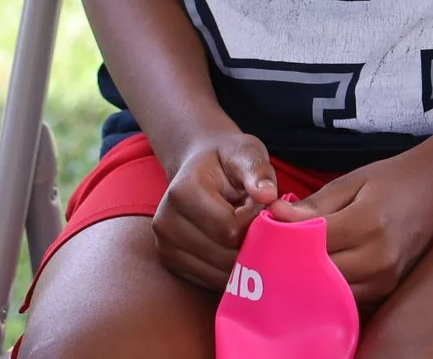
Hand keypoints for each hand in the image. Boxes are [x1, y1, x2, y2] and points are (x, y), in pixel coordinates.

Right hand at [152, 131, 280, 289]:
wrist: (198, 168)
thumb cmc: (226, 160)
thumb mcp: (246, 153)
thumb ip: (257, 171)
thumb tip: (268, 196)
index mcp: (182, 192)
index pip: (230, 229)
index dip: (254, 221)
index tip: (259, 203)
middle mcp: (166, 223)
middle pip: (223, 255)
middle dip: (249, 241)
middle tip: (253, 218)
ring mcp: (164, 247)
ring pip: (218, 273)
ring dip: (240, 257)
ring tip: (241, 228)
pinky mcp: (171, 264)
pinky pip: (210, 280)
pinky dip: (229, 269)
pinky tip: (232, 245)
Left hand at [280, 152, 432, 302]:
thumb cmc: (393, 179)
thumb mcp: (351, 182)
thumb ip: (315, 204)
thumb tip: (274, 215)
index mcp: (366, 223)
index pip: (311, 243)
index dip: (284, 238)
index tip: (268, 229)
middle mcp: (377, 258)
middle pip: (317, 273)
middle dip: (292, 262)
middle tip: (275, 249)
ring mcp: (385, 279)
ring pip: (330, 292)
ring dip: (310, 278)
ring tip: (296, 259)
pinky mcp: (388, 289)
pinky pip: (347, 297)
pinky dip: (330, 287)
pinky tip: (321, 270)